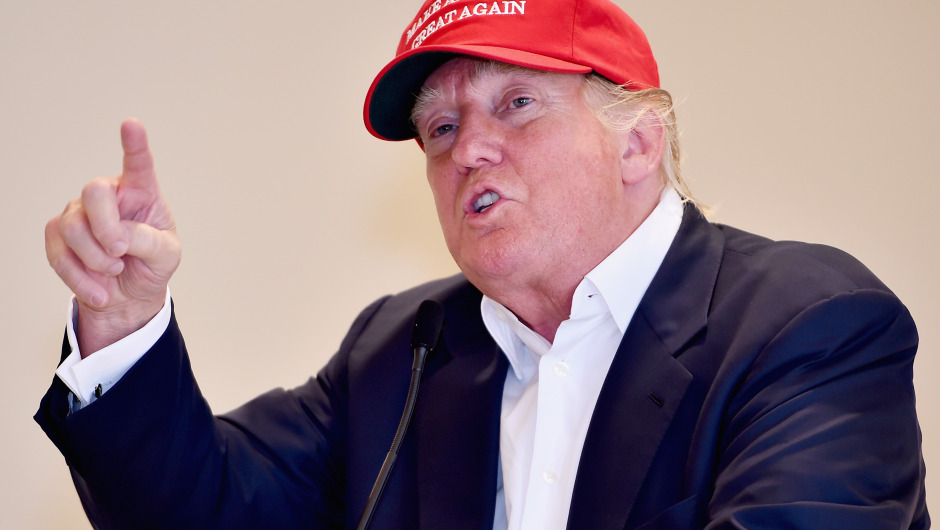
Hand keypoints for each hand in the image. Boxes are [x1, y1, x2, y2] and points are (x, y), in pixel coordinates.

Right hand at [45, 119, 180, 354]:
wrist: (128, 294)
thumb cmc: (150, 264)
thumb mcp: (166, 256)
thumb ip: (149, 241)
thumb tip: (119, 236)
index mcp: (142, 193)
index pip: (138, 164)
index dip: (134, 145)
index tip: (132, 125)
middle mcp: (109, 195)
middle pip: (94, 192)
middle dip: (107, 229)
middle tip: (121, 253)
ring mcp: (80, 212)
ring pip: (74, 228)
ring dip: (97, 260)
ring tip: (114, 270)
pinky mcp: (58, 235)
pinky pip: (59, 253)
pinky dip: (81, 278)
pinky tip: (99, 288)